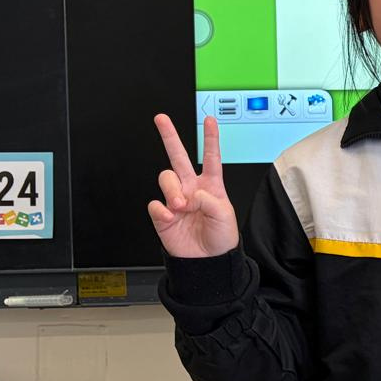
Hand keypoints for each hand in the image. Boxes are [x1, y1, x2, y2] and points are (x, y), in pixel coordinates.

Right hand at [147, 113, 238, 257]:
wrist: (207, 261)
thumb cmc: (221, 238)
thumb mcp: (225, 216)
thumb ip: (210, 200)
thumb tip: (191, 194)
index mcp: (211, 186)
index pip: (211, 158)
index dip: (211, 139)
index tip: (210, 120)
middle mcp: (191, 188)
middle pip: (178, 157)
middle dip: (169, 136)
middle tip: (161, 118)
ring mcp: (175, 200)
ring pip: (165, 178)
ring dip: (172, 190)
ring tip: (180, 205)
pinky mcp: (162, 215)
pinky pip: (155, 204)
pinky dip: (162, 210)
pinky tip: (171, 217)